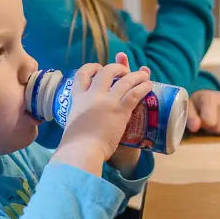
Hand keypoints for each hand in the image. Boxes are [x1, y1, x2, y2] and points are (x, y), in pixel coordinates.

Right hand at [51, 59, 151, 175]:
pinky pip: (134, 94)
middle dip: (116, 67)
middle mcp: (92, 95)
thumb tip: (77, 125)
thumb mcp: (71, 123)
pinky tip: (148, 86)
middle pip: (105, 72)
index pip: (81, 75)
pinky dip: (143, 87)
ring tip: (143, 75)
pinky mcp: (120, 110)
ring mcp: (107, 101)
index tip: (98, 68)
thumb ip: (78, 118)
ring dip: (136, 75)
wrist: (81, 151)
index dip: (91, 68)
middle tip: (124, 71)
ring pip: (124, 80)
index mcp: (77, 99)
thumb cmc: (74, 144)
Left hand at [187, 90, 219, 134]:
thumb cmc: (197, 105)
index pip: (210, 121)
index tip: (201, 121)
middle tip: (209, 123)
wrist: (210, 96)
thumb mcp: (189, 109)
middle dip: (213, 129)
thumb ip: (190, 118)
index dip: (204, 125)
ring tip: (217, 122)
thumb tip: (195, 128)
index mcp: (209, 97)